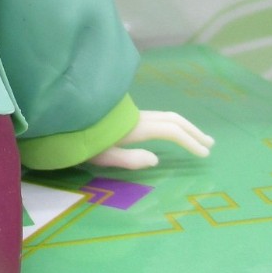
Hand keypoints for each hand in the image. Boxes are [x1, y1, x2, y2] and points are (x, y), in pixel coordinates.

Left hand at [87, 111, 212, 169]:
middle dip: (193, 131)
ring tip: (196, 138)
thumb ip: (129, 158)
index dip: (190, 141)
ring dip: (184, 126)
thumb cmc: (80, 139)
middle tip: (209, 144)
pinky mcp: (127, 115)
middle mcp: (137, 116)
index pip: (171, 130)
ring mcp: (132, 114)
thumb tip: (156, 158)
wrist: (62, 117)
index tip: (204, 154)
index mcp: (135, 127)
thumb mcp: (101, 155)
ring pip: (165, 116)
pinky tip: (172, 132)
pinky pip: (157, 117)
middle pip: (173, 119)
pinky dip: (172, 124)